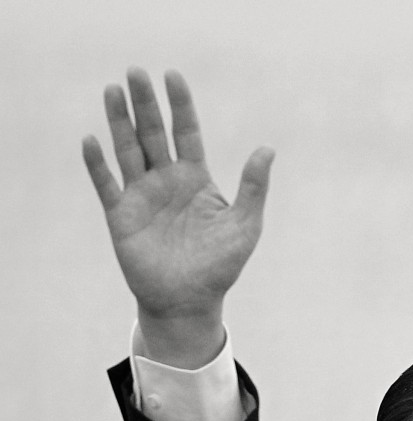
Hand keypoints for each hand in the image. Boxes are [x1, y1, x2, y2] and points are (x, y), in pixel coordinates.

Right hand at [82, 68, 273, 363]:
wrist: (189, 304)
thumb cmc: (220, 268)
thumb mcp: (245, 227)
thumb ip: (254, 188)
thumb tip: (267, 148)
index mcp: (195, 178)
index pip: (186, 131)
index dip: (180, 104)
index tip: (173, 76)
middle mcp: (166, 180)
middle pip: (152, 133)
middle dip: (144, 104)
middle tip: (136, 72)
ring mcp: (141, 196)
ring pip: (127, 150)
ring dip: (119, 121)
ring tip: (113, 90)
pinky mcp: (121, 216)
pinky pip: (106, 185)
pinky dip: (98, 164)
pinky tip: (92, 141)